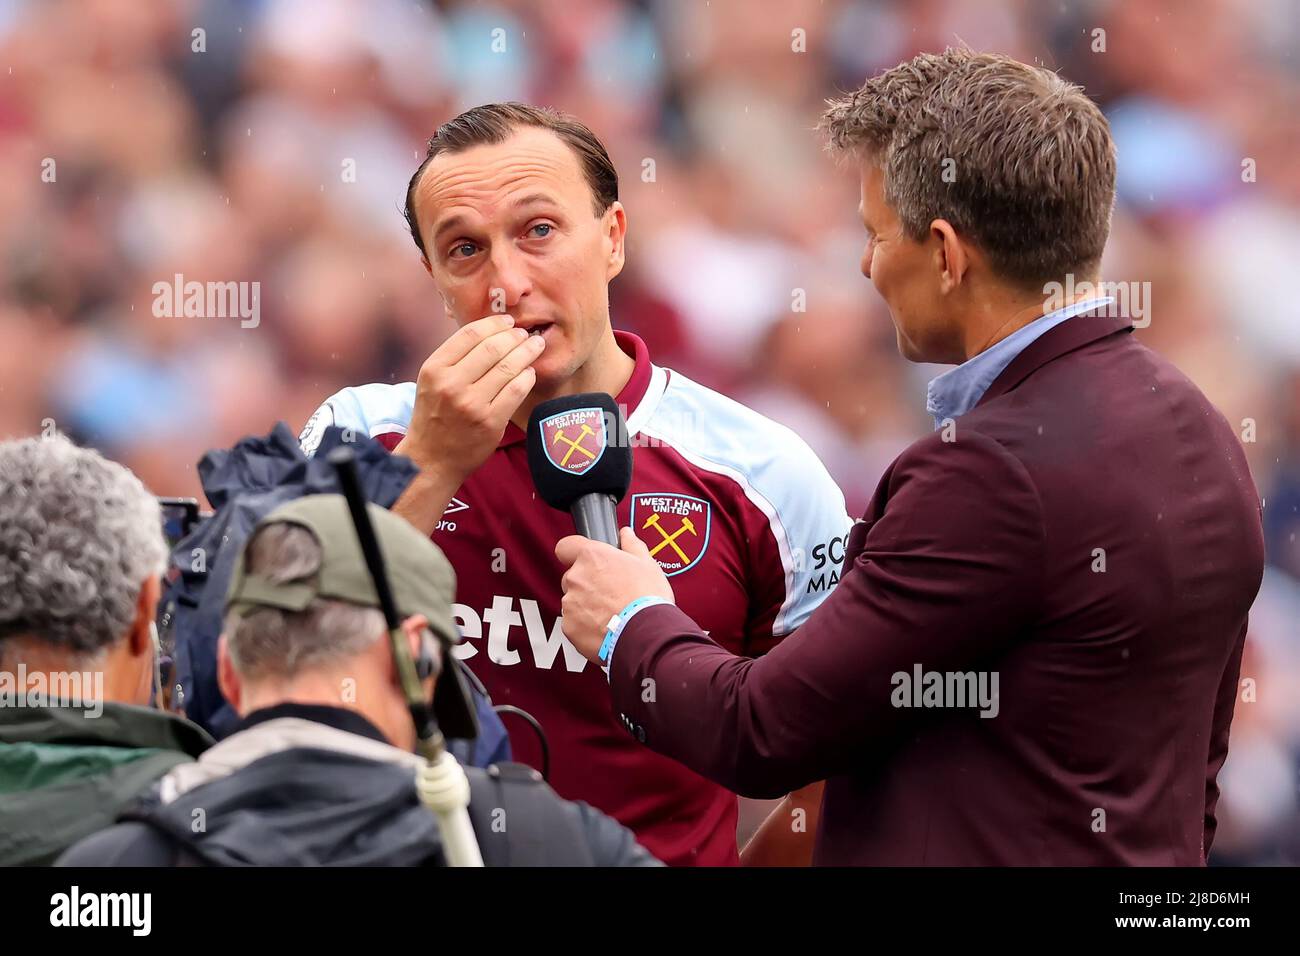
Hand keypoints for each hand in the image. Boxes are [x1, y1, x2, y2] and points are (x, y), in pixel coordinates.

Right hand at [395, 314, 545, 481]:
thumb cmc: (434, 417)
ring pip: (508, 367)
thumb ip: (454, 358)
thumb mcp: (432, 382)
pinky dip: (527, 377)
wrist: (431, 460)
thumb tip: (489, 331)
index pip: (469, 334)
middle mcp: (451, 384)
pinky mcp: (490, 422)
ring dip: (526, 352)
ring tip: (534, 346)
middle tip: (525, 333)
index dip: (493, 323)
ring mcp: (472, 404)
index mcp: (434, 369)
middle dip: (514, 336)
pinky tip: (529, 372)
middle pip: (492, 348)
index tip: (507, 321)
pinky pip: (516, 390)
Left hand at [555, 528, 674, 663]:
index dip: (574, 552)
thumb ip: (632, 545)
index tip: (585, 560)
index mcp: (592, 557)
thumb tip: (626, 534)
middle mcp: (576, 577)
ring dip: (586, 605)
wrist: (646, 634)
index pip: (566, 546)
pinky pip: (573, 622)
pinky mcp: (569, 626)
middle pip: (572, 576)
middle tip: (609, 592)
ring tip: (611, 613)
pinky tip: (605, 627)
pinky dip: (585, 625)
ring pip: (573, 600)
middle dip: (586, 583)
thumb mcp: (647, 565)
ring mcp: (570, 603)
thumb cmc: (647, 598)